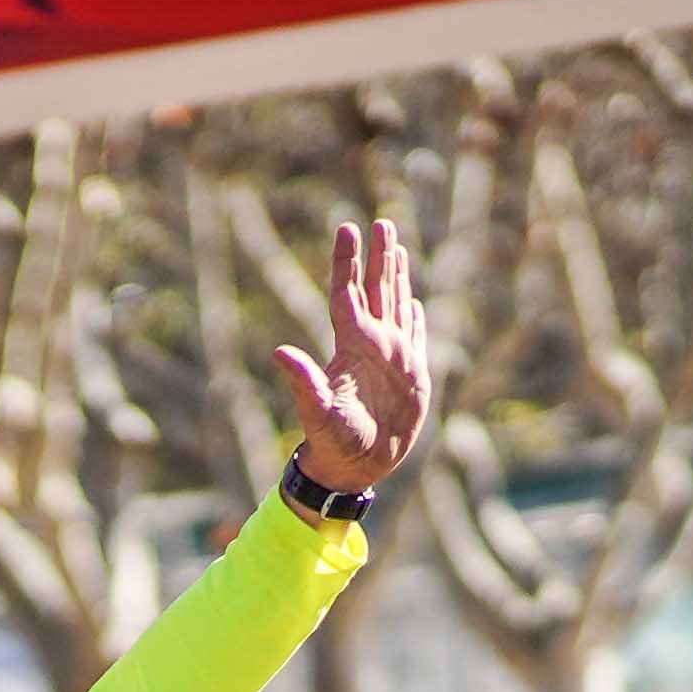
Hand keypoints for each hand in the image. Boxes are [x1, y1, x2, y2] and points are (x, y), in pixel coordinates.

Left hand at [272, 216, 433, 494]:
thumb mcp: (318, 413)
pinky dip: (414, 317)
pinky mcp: (411, 375)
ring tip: (395, 245)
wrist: (357, 468)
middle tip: (379, 223)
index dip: (347, 263)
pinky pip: (414, 337)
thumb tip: (279, 352)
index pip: (348, 294)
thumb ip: (303, 382)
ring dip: (396, 275)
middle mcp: (372, 345)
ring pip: (395, 304)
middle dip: (378, 257)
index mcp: (351, 347)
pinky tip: (413, 302)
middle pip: (376, 290)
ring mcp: (393, 358)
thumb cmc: (333, 444)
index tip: (346, 229)